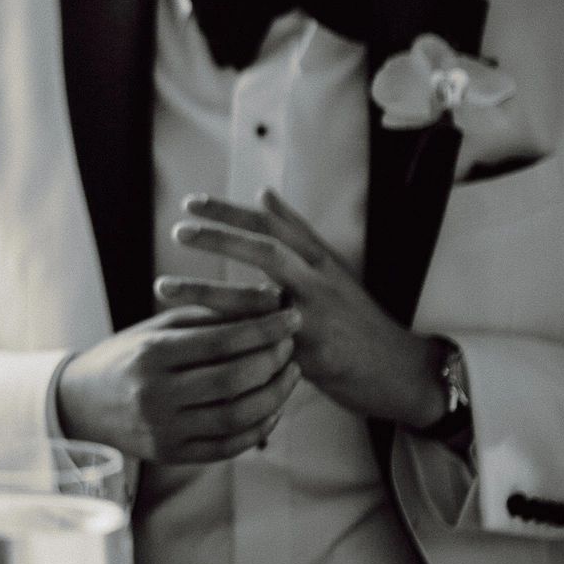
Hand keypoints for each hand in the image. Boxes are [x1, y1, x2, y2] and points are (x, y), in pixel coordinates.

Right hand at [55, 294, 302, 464]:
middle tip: (293, 345)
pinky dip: (259, 428)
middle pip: (234, 380)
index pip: (222, 341)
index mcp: (151, 354)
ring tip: (291, 373)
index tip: (292, 316)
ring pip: (237, 417)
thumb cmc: (130, 355)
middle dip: (274, 360)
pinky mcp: (171, 454)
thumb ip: (213, 314)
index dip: (265, 329)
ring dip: (275, 395)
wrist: (82, 402)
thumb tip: (271, 299)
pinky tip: (274, 407)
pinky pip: (228, 446)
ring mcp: (163, 430)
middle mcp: (155, 395)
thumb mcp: (161, 327)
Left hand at [171, 191, 442, 428]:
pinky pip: (260, 345)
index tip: (191, 203)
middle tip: (178, 231)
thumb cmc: (357, 319)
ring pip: (255, 300)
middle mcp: (317, 282)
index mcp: (319, 260)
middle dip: (220, 238)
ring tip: (163, 287)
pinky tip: (192, 338)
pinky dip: (226, 340)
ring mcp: (314, 319)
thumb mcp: (332, 269)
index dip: (230, 212)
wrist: (400, 370)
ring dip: (206, 292)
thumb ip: (296, 231)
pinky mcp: (310, 356)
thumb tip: (263, 193)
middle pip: (265, 251)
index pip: (271, 225)